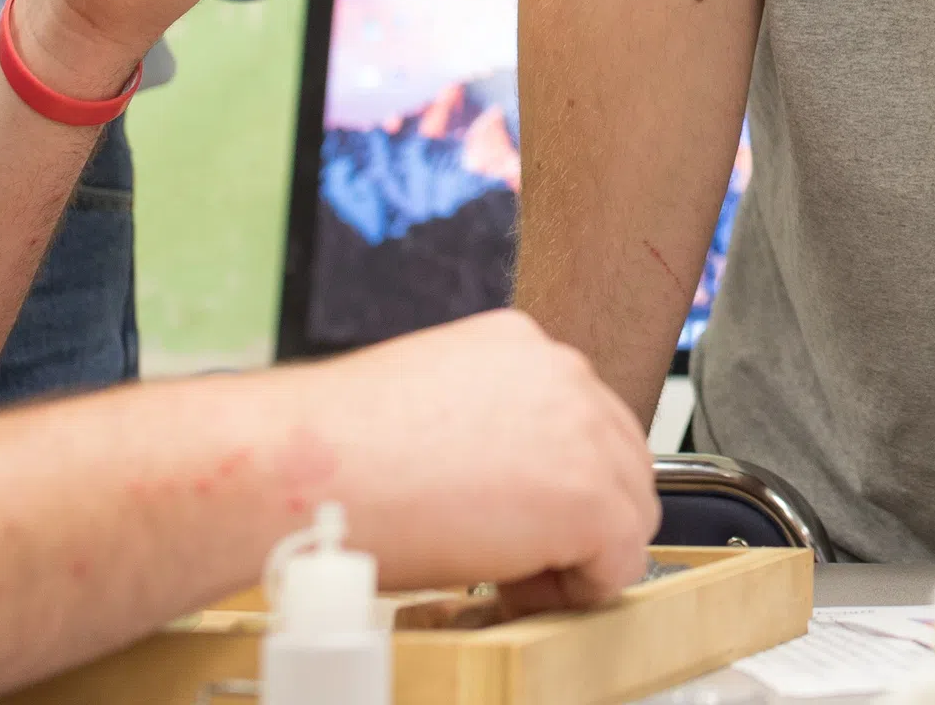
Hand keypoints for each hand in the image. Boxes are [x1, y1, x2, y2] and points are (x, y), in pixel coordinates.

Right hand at [284, 311, 656, 607]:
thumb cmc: (338, 448)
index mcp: (520, 345)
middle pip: (620, 462)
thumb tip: (511, 482)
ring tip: (505, 572)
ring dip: (578, 553)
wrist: (303, 468)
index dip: (553, 483)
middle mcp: (561, 372)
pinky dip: (580, 589)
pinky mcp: (588, 498)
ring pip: (630, 513)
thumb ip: (490, 427)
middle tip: (511, 555)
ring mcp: (583, 432)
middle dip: (577, 517)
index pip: (583, 422)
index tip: (512, 514)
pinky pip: (621, 561)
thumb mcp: (430, 407)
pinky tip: (515, 587)